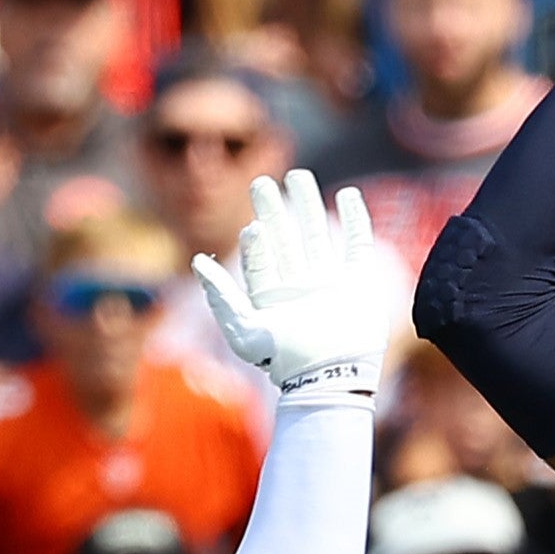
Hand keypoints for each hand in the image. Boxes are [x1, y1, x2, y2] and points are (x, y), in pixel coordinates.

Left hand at [194, 170, 385, 402]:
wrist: (333, 377)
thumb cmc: (286, 361)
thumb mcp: (245, 332)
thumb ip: (221, 297)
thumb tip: (197, 261)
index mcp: (272, 297)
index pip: (259, 261)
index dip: (254, 242)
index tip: (253, 226)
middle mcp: (298, 286)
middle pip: (284, 240)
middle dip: (273, 211)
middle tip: (261, 182)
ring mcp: (329, 283)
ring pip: (316, 234)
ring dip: (307, 205)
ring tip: (298, 176)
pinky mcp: (358, 283)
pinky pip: (356, 244)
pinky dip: (354, 220)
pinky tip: (347, 195)